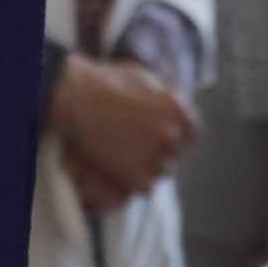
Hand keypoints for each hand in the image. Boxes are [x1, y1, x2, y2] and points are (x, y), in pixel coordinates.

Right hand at [49, 56, 196, 206]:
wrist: (76, 97)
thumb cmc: (105, 82)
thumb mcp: (145, 78)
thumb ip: (165, 97)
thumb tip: (173, 106)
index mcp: (178, 110)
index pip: (191, 132)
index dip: (176, 135)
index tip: (160, 137)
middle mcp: (171, 133)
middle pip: (176, 153)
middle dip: (161, 152)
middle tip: (137, 148)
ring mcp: (154, 155)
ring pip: (162, 171)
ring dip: (148, 167)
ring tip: (125, 155)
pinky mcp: (136, 175)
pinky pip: (146, 188)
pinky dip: (134, 182)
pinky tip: (121, 169)